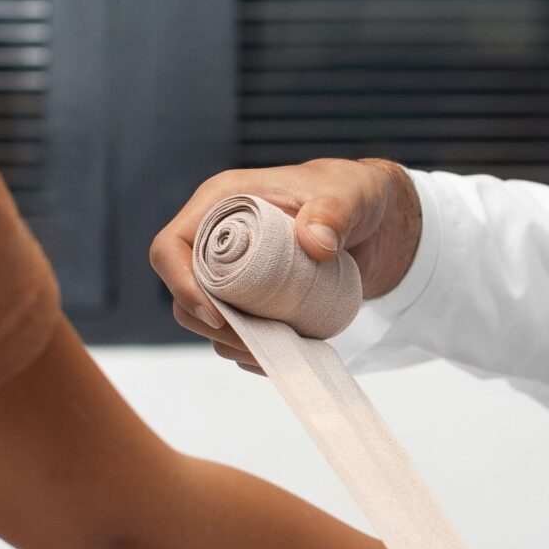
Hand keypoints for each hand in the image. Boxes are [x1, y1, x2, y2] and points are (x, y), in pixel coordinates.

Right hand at [150, 159, 421, 367]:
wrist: (377, 222)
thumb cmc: (354, 194)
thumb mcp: (350, 195)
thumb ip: (335, 212)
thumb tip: (315, 243)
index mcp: (222, 203)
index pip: (170, 246)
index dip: (181, 284)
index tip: (218, 316)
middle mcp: (219, 240)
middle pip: (183, 293)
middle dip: (211, 326)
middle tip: (256, 343)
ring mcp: (234, 272)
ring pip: (208, 320)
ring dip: (236, 344)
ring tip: (279, 350)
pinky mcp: (254, 299)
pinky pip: (239, 334)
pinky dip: (257, 350)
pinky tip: (287, 354)